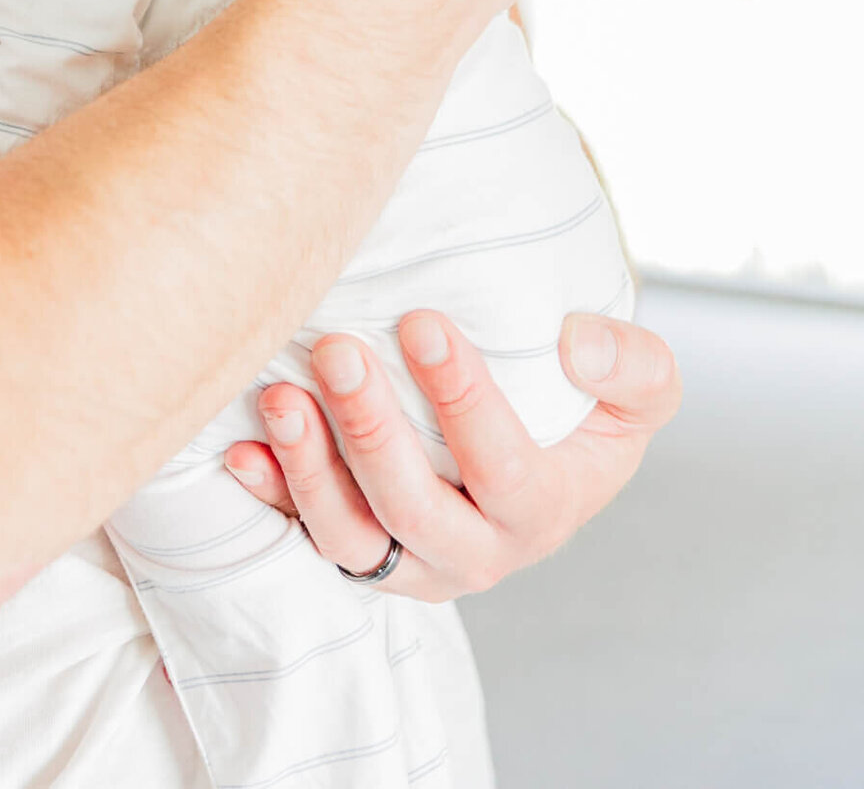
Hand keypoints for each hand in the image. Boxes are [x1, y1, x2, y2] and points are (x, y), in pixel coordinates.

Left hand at [223, 310, 680, 600]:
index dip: (461, 399)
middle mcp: (476, 550)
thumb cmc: (584, 403)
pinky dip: (270, 500)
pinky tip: (241, 450)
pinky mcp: (359, 552)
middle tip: (336, 350)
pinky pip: (306, 540)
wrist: (540, 441)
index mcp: (546, 508)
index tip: (419, 320)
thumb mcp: (638, 384)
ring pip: (351, 540)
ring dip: (308, 471)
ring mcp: (410, 561)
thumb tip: (575, 344)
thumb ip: (631, 364)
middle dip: (371, 433)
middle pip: (416, 511)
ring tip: (280, 397)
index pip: (503, 467)